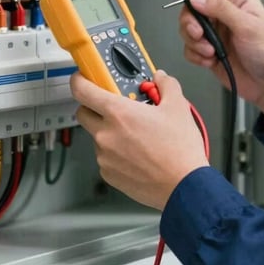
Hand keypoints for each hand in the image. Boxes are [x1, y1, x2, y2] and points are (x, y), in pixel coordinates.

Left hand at [72, 70, 208, 209]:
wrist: (184, 186)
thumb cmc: (179, 149)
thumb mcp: (178, 107)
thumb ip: (166, 85)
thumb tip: (160, 78)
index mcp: (118, 112)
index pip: (82, 90)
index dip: (80, 80)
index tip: (84, 78)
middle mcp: (105, 134)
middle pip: (84, 113)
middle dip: (95, 107)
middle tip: (117, 107)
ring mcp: (104, 156)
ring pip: (96, 136)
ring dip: (108, 131)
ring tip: (136, 135)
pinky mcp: (108, 174)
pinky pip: (105, 156)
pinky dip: (115, 152)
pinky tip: (137, 153)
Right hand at [179, 0, 263, 124]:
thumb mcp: (247, 26)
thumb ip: (221, 8)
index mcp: (238, 0)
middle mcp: (224, 13)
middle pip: (193, 5)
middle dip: (191, 21)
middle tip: (198, 33)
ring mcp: (215, 31)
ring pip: (188, 27)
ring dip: (194, 41)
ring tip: (210, 50)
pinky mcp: (208, 48)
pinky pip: (190, 47)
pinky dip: (196, 55)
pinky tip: (211, 60)